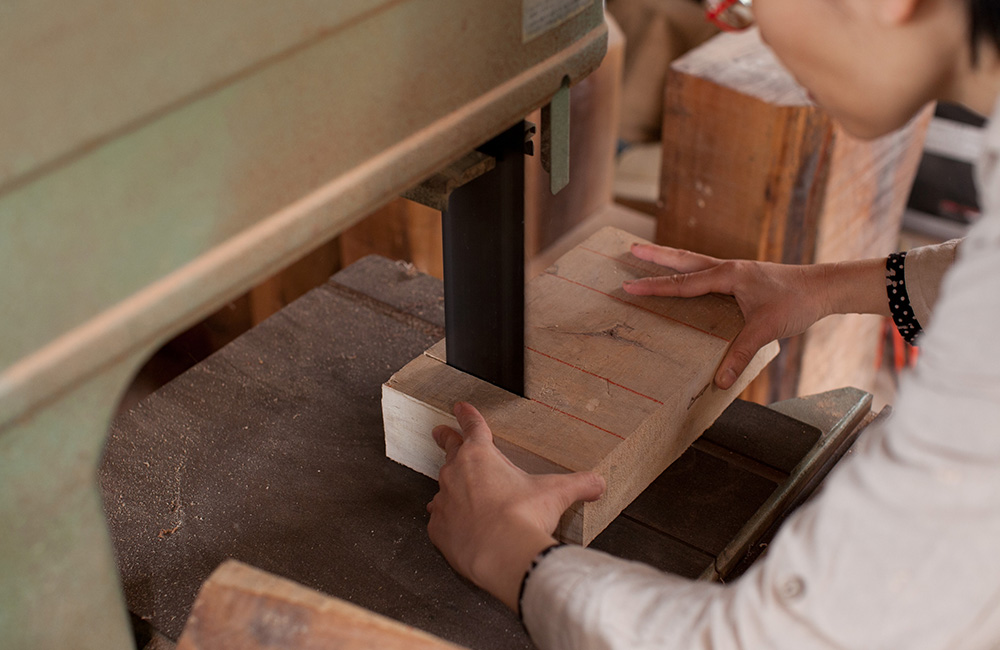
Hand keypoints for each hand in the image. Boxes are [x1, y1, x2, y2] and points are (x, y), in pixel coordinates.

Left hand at [427, 402, 605, 610]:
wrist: (502, 553)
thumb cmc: (523, 517)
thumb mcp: (557, 493)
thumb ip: (579, 484)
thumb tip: (598, 484)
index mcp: (481, 455)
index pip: (473, 427)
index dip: (467, 415)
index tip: (460, 407)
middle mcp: (456, 473)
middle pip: (450, 449)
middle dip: (446, 438)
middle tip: (440, 431)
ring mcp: (444, 501)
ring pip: (443, 488)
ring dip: (451, 487)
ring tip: (456, 491)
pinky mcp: (438, 529)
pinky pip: (440, 521)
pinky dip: (448, 521)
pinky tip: (458, 527)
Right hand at [623, 244, 884, 388]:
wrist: (824, 288)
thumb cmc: (796, 302)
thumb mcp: (766, 329)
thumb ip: (740, 353)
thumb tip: (719, 381)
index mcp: (728, 275)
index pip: (683, 283)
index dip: (654, 287)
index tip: (629, 286)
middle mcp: (728, 268)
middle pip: (683, 260)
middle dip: (655, 256)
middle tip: (630, 249)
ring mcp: (735, 272)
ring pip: (695, 263)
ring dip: (671, 260)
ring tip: (649, 255)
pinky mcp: (743, 279)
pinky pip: (708, 273)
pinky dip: (690, 272)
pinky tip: (688, 278)